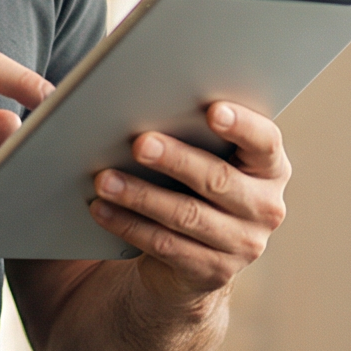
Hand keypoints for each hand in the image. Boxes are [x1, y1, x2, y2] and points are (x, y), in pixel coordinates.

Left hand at [87, 102, 290, 295]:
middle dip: (176, 159)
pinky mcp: (212, 272)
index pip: (265, 141)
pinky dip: (129, 225)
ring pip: (188, 215)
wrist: (192, 254)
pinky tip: (101, 208)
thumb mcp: (192, 149)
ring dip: (141, 195)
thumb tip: (81, 78)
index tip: (212, 110)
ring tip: (104, 178)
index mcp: (268, 166)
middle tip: (139, 143)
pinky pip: (166, 246)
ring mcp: (243, 244)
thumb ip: (167, 113)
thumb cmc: (186, 181)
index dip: (242, 125)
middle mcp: (265, 206)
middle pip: (219, 179)